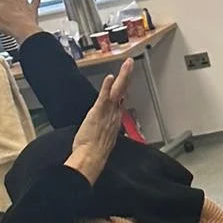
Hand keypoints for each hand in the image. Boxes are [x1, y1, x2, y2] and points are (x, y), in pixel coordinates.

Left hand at [67, 58, 133, 185]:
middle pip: (123, 91)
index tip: (125, 79)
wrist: (91, 158)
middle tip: (130, 64)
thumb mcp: (104, 140)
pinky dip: (108, 86)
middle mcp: (114, 114)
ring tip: (127, 64)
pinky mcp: (98, 112)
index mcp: (115, 120)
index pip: (120, 100)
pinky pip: (104, 97)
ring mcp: (108, 113)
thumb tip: (105, 131)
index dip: (123, 88)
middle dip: (127, 76)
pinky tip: (111, 77)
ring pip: (118, 91)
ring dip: (123, 76)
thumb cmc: (95, 152)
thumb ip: (106, 131)